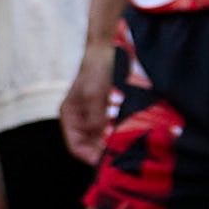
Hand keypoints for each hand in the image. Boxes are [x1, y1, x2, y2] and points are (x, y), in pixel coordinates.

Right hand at [60, 37, 122, 164]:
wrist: (112, 45)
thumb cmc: (97, 67)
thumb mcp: (94, 93)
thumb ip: (95, 118)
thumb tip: (103, 142)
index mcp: (70, 117)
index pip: (76, 147)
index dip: (91, 158)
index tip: (108, 163)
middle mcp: (83, 120)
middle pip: (93, 147)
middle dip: (107, 153)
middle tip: (126, 158)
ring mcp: (98, 116)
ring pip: (107, 140)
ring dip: (118, 144)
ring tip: (133, 149)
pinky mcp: (113, 111)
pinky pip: (118, 130)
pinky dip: (126, 134)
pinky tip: (138, 135)